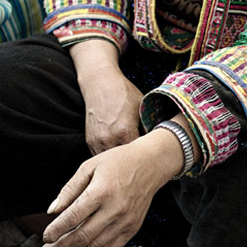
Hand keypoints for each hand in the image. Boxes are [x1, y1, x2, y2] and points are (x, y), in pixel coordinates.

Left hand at [41, 128, 183, 246]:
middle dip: (60, 246)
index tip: (46, 235)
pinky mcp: (133, 227)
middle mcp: (115, 208)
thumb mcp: (90, 166)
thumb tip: (53, 210)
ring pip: (95, 246)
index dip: (56, 230)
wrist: (150, 163)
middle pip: (82, 237)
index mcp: (102, 190)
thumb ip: (70, 189)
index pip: (72, 217)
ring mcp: (125, 220)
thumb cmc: (120, 161)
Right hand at [69, 40, 143, 154]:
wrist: (100, 83)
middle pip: (124, 162)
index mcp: (124, 131)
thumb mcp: (142, 107)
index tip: (152, 156)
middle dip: (134, 162)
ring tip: (130, 159)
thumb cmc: (123, 93)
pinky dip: (111, 157)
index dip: (146, 157)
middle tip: (143, 160)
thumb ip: (148, 126)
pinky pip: (102, 157)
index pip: (138, 155)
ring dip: (120, 163)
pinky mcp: (90, 142)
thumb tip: (157, 141)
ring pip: (111, 163)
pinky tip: (119, 153)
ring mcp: (97, 142)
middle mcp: (109, 139)